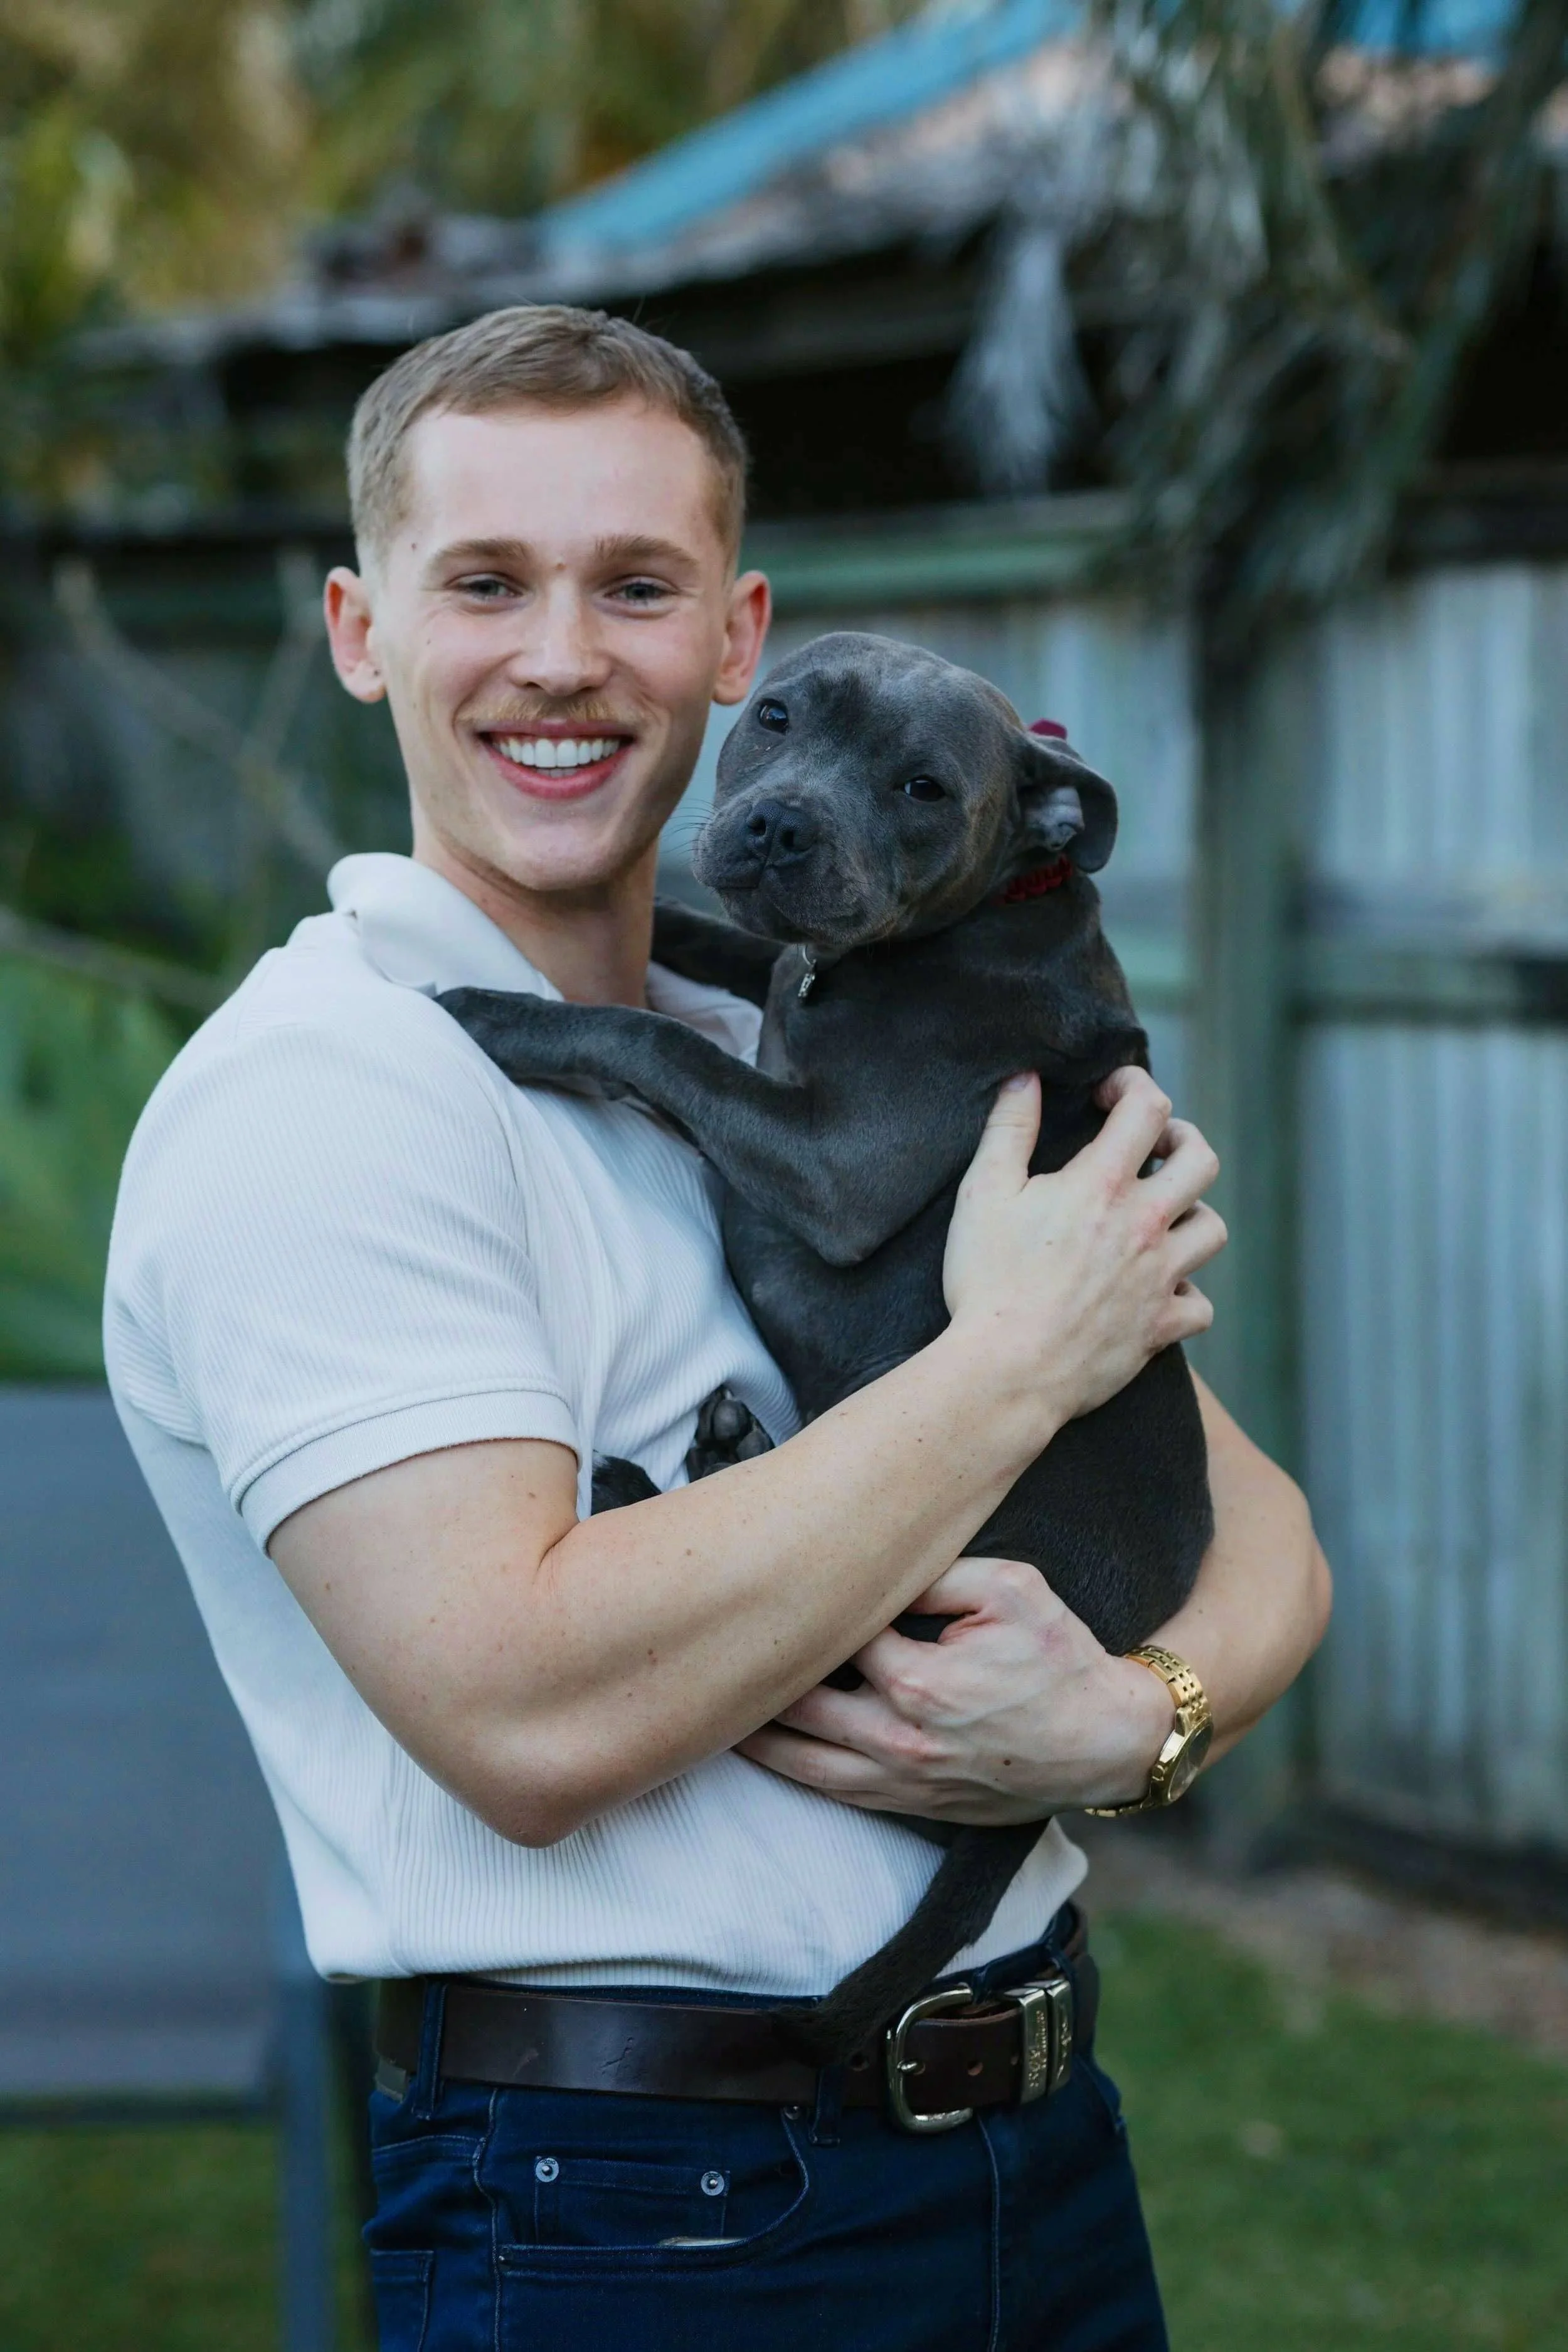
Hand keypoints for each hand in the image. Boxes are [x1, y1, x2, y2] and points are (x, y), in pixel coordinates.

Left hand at [734, 1556, 1175, 1823]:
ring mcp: (900, 1780)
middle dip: (752, 1672)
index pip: (831, 1635)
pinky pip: (829, 1792)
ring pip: (798, 1761)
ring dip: (750, 1733)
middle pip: (795, 1703)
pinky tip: (757, 1748)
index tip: (766, 1578)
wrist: (1105, 1742)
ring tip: (705, 1703)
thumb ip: (937, 1572)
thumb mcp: (1012, 1588)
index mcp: (916, 1679)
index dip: (800, 1606)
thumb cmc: (1059, 1659)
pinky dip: (786, 1770)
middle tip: (709, 1637)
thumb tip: (873, 1561)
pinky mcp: (909, 1805)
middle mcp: (897, 1737)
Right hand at [942, 1066, 1224, 1439]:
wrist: (1005, 1372)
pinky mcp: (1160, 1328)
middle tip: (1153, 1149)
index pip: (1147, 1108)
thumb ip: (1008, 1128)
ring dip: (1190, 1215)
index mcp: (1102, 1185)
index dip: (1133, 1086)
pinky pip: (1201, 1305)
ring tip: (1159, 1217)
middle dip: (1182, 1141)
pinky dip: (1187, 1294)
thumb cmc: (987, 1281)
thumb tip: (1025, 1079)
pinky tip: (1159, 1290)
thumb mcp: (983, 1193)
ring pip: (1212, 1229)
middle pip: (1201, 1160)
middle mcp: (1143, 1226)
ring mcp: (1158, 1279)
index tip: (1108, 1098)